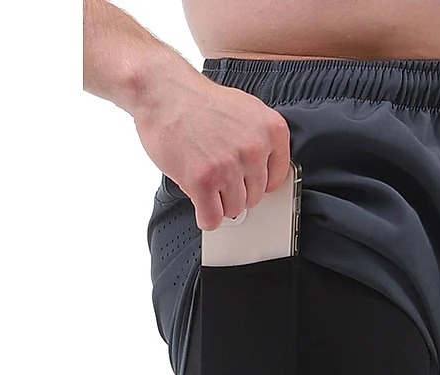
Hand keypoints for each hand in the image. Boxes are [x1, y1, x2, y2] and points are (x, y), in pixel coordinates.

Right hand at [133, 68, 290, 229]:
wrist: (162, 91)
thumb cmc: (199, 102)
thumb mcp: (246, 112)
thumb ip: (260, 141)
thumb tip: (263, 175)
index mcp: (272, 130)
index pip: (277, 179)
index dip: (257, 183)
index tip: (245, 182)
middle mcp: (254, 149)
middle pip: (255, 197)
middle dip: (235, 192)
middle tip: (217, 176)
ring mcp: (229, 166)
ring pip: (234, 209)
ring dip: (218, 203)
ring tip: (206, 182)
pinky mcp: (203, 180)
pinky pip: (213, 217)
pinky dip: (206, 217)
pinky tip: (200, 205)